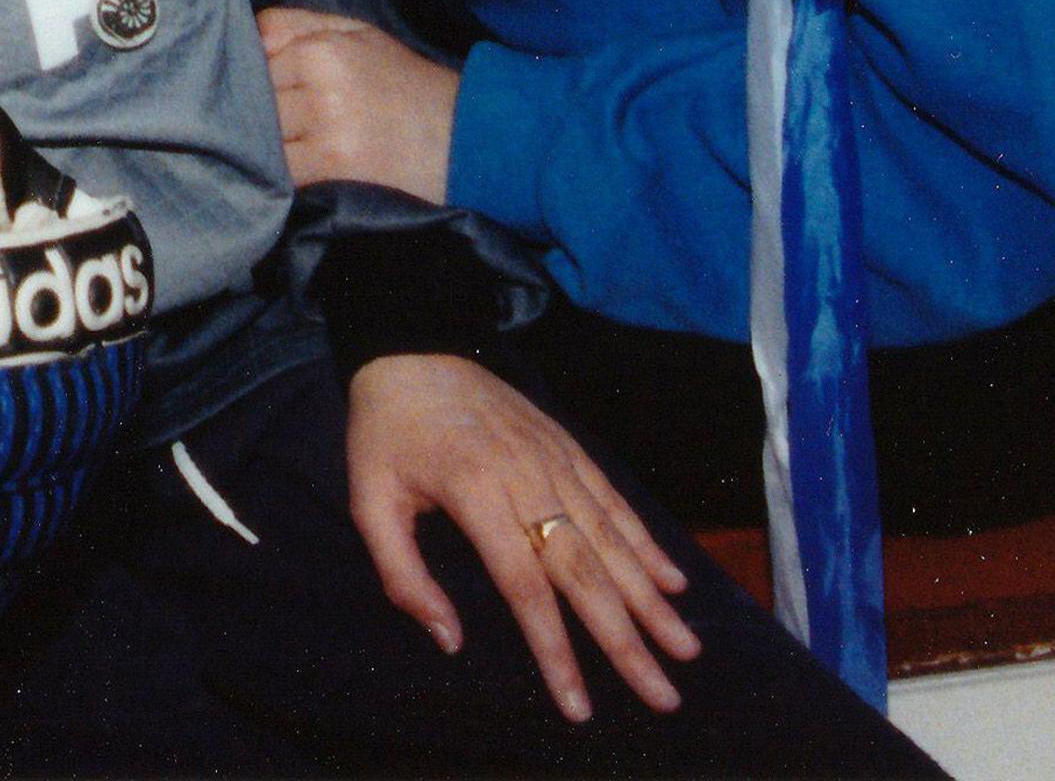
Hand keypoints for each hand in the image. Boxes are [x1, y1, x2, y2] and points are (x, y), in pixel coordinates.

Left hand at [260, 7, 458, 199]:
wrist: (467, 139)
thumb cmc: (407, 85)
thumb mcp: (360, 35)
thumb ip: (300, 26)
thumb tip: (246, 37)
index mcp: (324, 45)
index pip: (256, 49)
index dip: (260, 69)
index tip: (273, 84)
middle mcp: (321, 79)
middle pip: (253, 92)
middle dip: (257, 106)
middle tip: (277, 119)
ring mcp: (326, 123)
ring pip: (260, 131)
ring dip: (263, 142)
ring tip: (285, 145)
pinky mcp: (333, 163)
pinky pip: (279, 168)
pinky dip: (278, 172)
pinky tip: (295, 169)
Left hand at [342, 354, 698, 722]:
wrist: (413, 346)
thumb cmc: (385, 433)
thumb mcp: (369, 501)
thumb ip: (403, 576)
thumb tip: (449, 642)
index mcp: (477, 496)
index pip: (526, 590)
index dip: (555, 652)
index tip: (579, 707)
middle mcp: (529, 481)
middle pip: (586, 575)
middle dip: (627, 642)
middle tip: (664, 697)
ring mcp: (557, 462)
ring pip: (613, 542)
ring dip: (653, 601)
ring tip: (686, 650)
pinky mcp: (570, 448)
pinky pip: (615, 503)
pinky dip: (647, 544)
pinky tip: (674, 583)